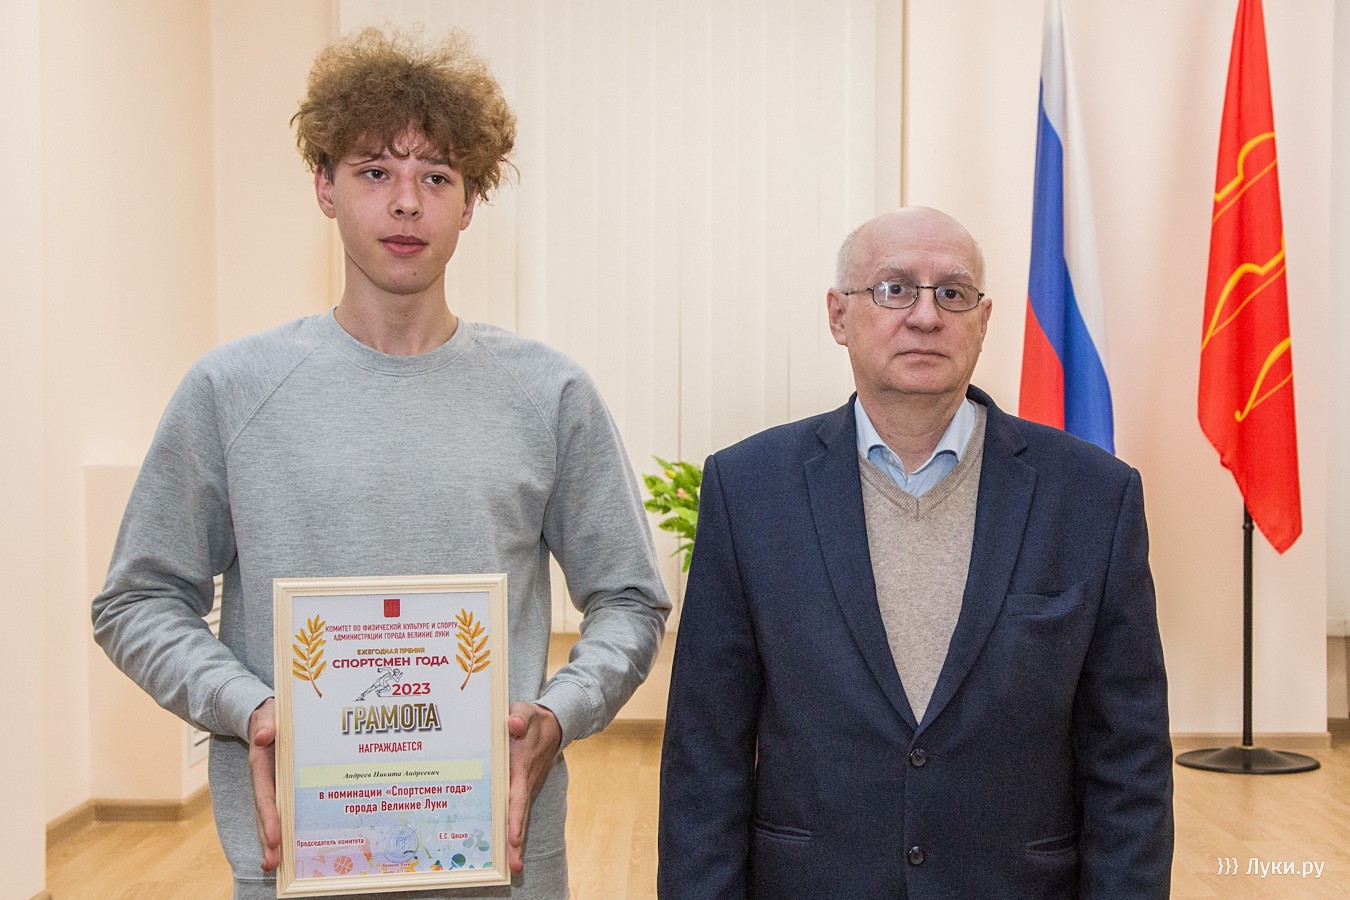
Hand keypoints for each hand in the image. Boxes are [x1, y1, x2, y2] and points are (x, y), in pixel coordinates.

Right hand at [248, 697, 281, 871]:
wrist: (266, 713)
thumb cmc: (270, 714)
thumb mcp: (268, 714)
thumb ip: (267, 723)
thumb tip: (263, 736)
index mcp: (262, 764)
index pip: (265, 794)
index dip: (268, 816)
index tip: (273, 838)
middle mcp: (266, 779)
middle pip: (266, 812)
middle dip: (268, 838)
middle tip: (271, 864)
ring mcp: (274, 784)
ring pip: (274, 814)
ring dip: (275, 839)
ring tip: (276, 866)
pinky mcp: (283, 785)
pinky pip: (286, 807)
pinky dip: (287, 825)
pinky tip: (295, 844)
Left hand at [506, 702, 562, 873]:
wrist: (553, 724)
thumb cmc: (533, 718)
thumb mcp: (526, 711)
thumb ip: (519, 717)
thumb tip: (513, 725)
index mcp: (522, 767)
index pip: (517, 797)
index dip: (515, 818)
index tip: (513, 838)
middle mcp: (525, 782)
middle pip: (519, 815)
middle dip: (516, 842)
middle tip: (514, 866)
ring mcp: (525, 787)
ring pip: (518, 816)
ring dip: (514, 840)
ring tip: (512, 866)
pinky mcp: (522, 787)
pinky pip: (516, 810)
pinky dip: (512, 828)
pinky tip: (504, 846)